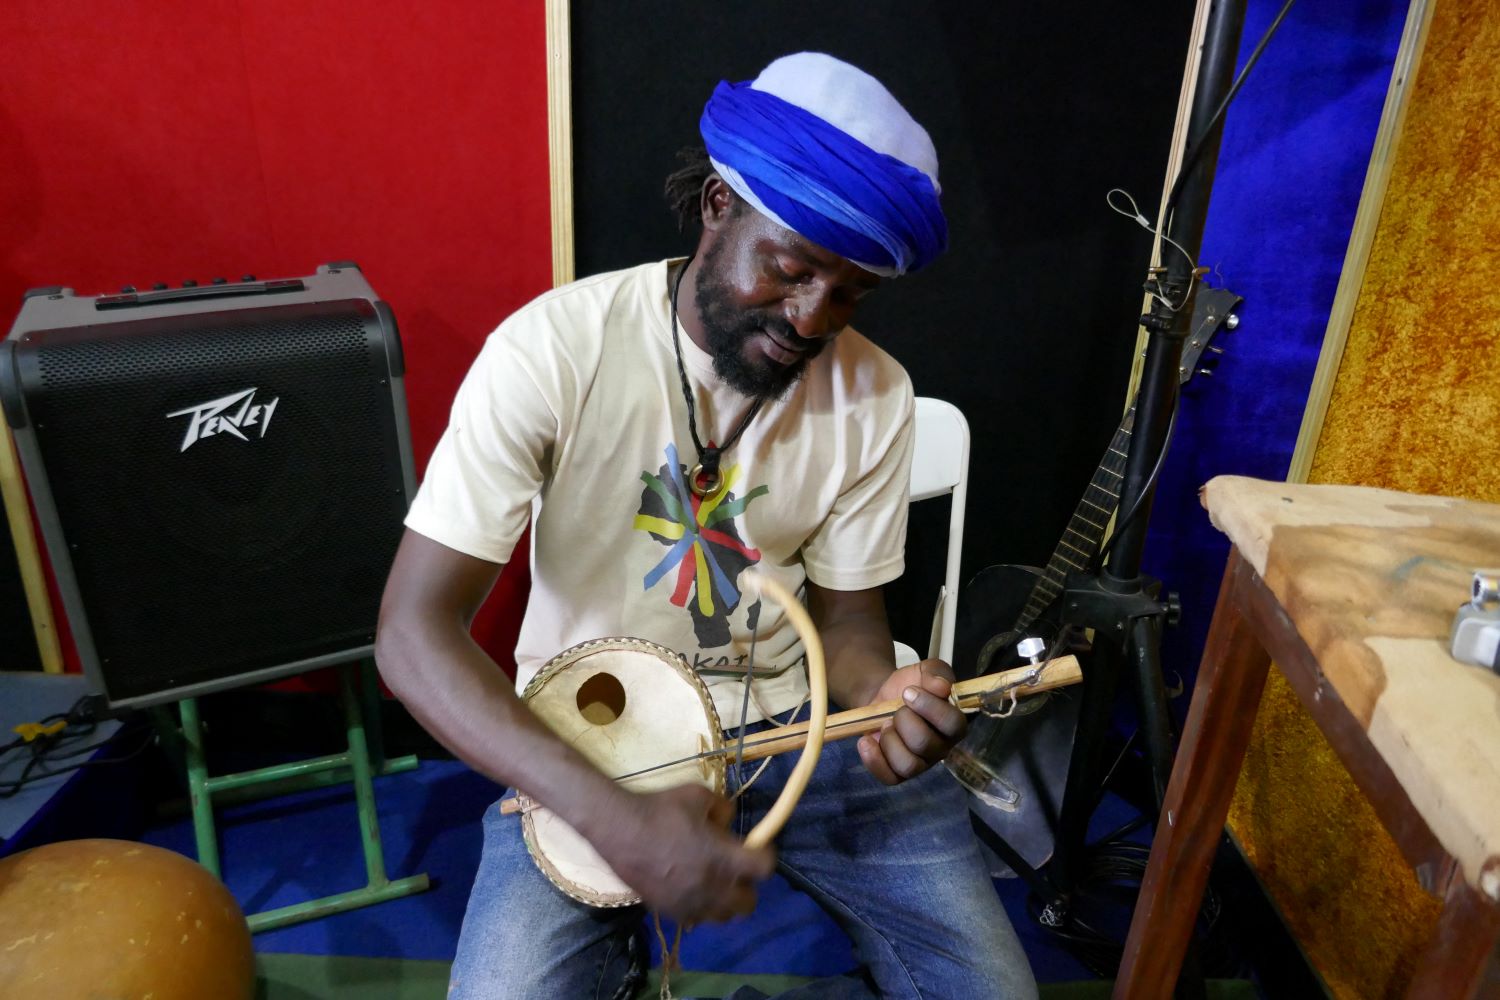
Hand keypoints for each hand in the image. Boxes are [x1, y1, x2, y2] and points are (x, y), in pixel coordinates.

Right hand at [597, 784, 775, 922]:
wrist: (620, 831)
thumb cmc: (660, 810)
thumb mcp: (698, 796)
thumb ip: (722, 809)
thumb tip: (728, 821)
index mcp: (724, 858)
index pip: (764, 868)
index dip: (764, 855)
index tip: (756, 847)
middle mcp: (713, 887)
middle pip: (748, 904)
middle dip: (747, 886)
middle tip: (734, 870)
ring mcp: (691, 903)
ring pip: (723, 916)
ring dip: (725, 900)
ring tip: (713, 882)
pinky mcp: (671, 911)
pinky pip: (697, 919)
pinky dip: (700, 907)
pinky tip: (689, 889)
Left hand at [856, 659, 965, 784]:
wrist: (884, 695)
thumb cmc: (911, 684)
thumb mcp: (925, 670)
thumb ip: (937, 673)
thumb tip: (943, 686)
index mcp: (953, 723)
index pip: (953, 724)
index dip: (929, 708)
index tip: (908, 691)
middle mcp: (941, 747)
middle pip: (925, 744)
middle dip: (904, 721)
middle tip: (896, 709)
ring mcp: (920, 763)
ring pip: (908, 765)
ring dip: (890, 740)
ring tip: (884, 724)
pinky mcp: (898, 772)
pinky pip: (889, 777)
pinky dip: (874, 760)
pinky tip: (866, 741)